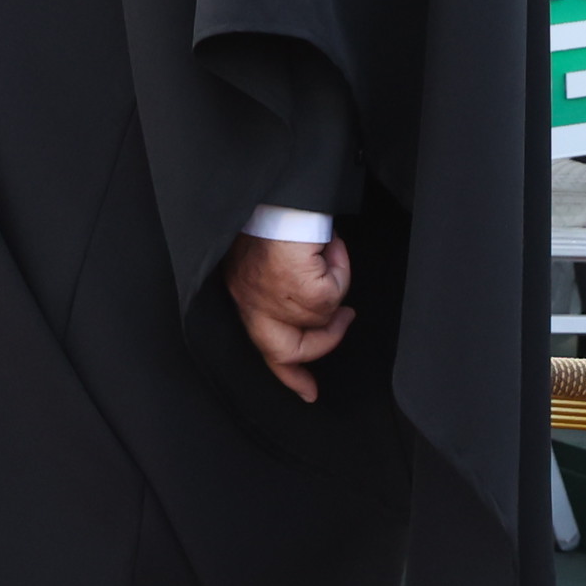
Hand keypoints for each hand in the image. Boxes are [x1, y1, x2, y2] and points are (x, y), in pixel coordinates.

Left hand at [227, 233, 351, 398]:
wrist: (281, 194)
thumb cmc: (275, 217)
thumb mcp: (269, 261)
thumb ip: (283, 290)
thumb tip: (319, 311)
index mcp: (242, 294)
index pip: (262, 347)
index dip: (288, 375)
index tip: (308, 392)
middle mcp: (250, 302)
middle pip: (286, 351)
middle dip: (321, 345)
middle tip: (344, 323)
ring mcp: (274, 298)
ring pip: (319, 319)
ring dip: (334, 288)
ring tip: (330, 254)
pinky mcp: (302, 289)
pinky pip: (333, 296)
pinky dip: (340, 270)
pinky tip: (333, 247)